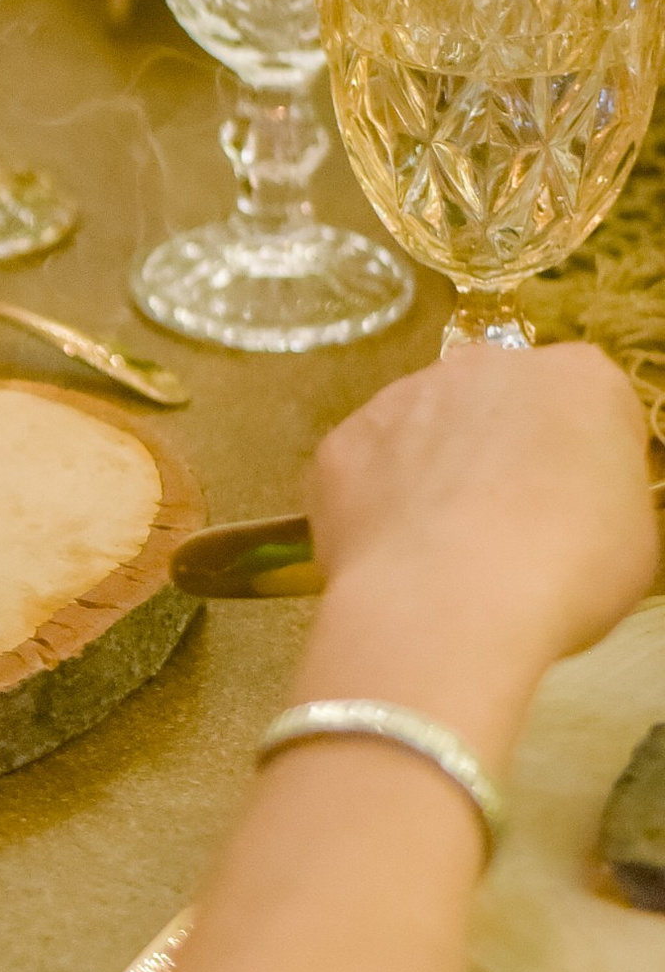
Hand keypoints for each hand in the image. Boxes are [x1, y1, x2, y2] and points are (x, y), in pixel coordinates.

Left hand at [307, 340, 656, 689]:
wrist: (447, 605)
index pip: (585, 406)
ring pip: (424, 429)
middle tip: (503, 527)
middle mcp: (486, 366)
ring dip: (432, 472)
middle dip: (499, 451)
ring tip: (441, 551)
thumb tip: (563, 501)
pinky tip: (393, 555)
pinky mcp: (341, 442)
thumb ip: (598, 493)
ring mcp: (404, 397)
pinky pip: (365, 468)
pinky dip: (375, 504)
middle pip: (497, 403)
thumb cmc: (564, 574)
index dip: (578, 461)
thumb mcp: (630, 537)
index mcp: (579, 379)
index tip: (573, 508)